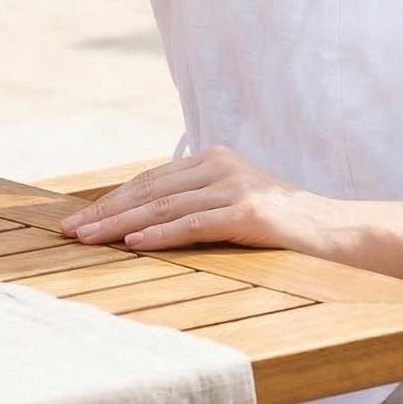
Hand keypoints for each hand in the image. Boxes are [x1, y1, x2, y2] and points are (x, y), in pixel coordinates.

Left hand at [58, 144, 321, 251]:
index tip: (77, 220)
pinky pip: (193, 225)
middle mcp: (219, 165)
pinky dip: (159, 235)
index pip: (149, 181)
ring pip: (164, 208)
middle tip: (67, 231)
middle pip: (149, 191)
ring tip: (87, 239)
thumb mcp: (231, 205)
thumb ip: (194, 203)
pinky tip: (133, 244)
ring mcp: (235, 186)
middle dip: (104, 212)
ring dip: (120, 226)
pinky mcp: (248, 213)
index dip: (110, 200)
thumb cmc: (280, 228)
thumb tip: (139, 224)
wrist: (335, 234)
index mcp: (212, 158)